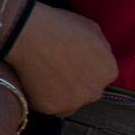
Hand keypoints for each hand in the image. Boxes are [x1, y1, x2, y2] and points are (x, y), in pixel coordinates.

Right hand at [5, 1, 117, 116]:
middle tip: (57, 67)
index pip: (102, 76)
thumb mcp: (91, 28)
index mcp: (108, 71)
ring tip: (44, 73)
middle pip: (87, 91)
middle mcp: (95, 91)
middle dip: (76, 82)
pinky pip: (50, 106)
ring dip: (61, 93)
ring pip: (70, 102)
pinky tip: (34, 80)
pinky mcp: (52, 109)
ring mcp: (74, 102)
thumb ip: (102, 48)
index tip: (72, 60)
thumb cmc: (57, 26)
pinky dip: (43, 97)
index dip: (86, 67)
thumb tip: (99, 58)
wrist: (26, 33)